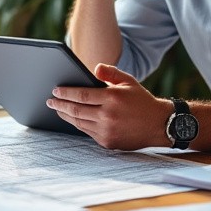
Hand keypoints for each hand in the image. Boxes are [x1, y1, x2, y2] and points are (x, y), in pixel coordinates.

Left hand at [46, 63, 169, 149]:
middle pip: (76, 110)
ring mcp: (107, 131)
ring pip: (79, 123)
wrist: (159, 125)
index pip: (82, 95)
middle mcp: (108, 116)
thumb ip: (111, 73)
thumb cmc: (142, 101)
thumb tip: (95, 68)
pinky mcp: (107, 142)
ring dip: (66, 116)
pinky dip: (78, 124)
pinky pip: (87, 132)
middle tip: (50, 101)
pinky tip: (73, 119)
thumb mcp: (129, 81)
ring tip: (58, 110)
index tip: (55, 91)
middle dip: (60, 105)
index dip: (66, 93)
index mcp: (112, 98)